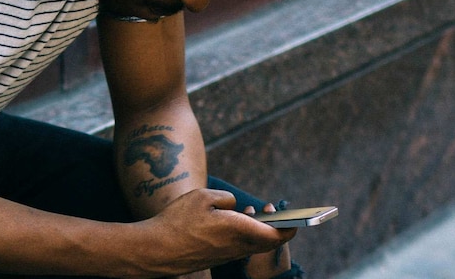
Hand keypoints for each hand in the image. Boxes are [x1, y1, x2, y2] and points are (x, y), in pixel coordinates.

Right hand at [141, 188, 295, 276]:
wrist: (156, 250)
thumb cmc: (179, 221)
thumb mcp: (204, 196)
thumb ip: (226, 199)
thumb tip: (234, 207)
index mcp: (240, 230)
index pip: (277, 235)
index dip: (290, 227)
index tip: (299, 219)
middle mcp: (237, 247)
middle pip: (268, 242)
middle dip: (276, 227)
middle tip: (272, 210)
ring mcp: (226, 256)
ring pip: (252, 245)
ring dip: (257, 230)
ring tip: (251, 212)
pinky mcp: (215, 259)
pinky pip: (238, 248)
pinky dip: (242, 236)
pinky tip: (232, 223)